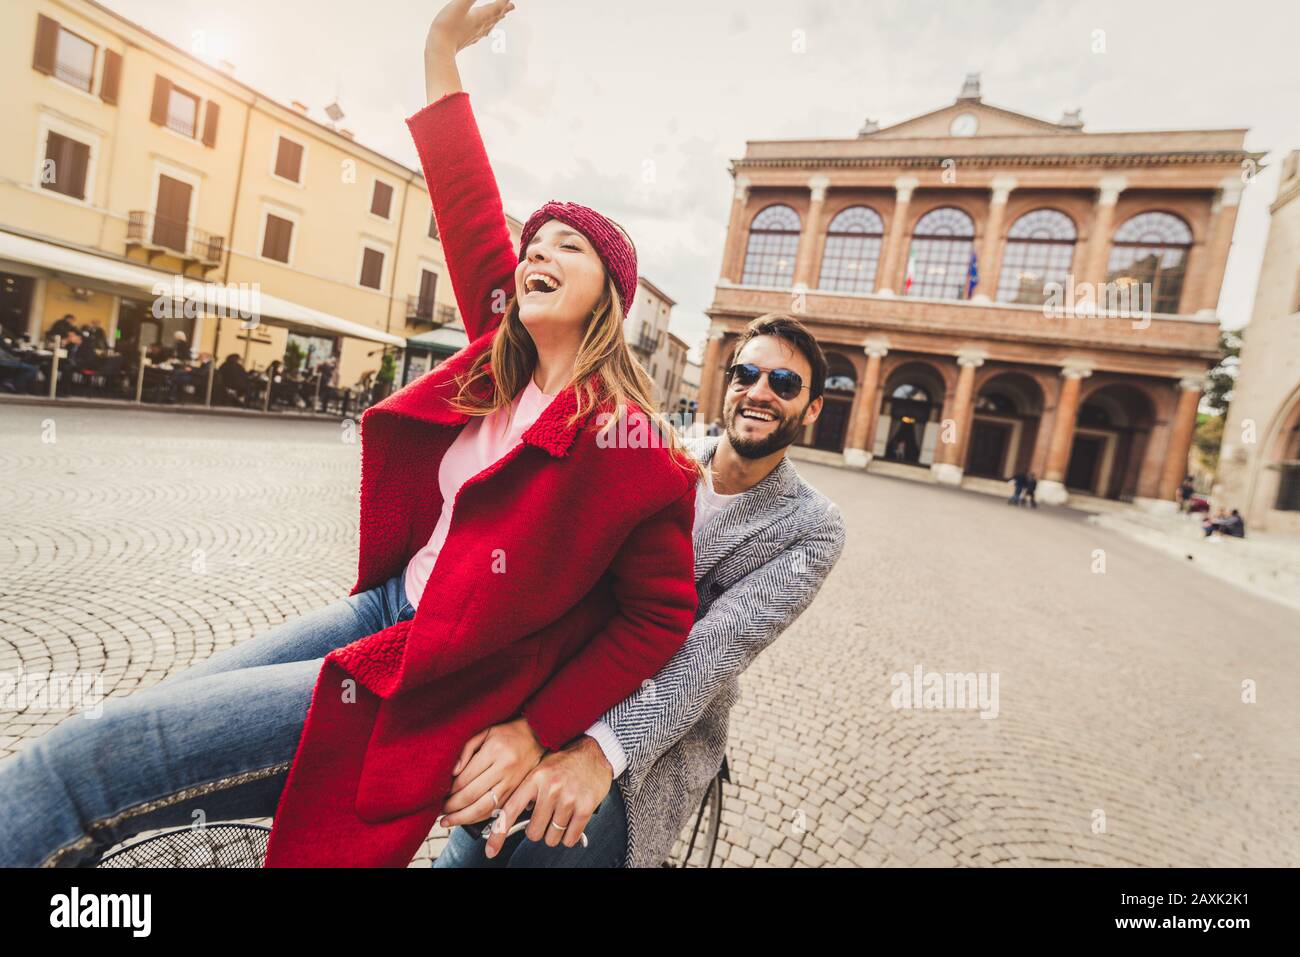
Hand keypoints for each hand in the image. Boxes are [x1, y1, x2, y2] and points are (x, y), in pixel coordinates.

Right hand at [426, 0, 515, 58]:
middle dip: (503, 9)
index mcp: (479, 17)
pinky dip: (486, 29)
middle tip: (512, 6)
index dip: (503, 1)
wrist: (439, 48)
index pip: (495, 7)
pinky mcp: (467, 40)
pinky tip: (484, 32)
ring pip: (489, 25)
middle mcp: (479, 26)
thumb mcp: (459, 5)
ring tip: (502, 16)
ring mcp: (474, 34)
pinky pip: (481, 33)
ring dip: (496, 19)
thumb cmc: (448, 26)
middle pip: (495, 16)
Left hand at [437, 717, 543, 827]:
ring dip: (464, 818)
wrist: (537, 736)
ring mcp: (513, 782)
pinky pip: (496, 810)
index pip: (465, 778)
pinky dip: (480, 818)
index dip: (449, 790)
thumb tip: (452, 773)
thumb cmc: (507, 733)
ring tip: (449, 821)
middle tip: (440, 812)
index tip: (439, 796)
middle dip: (453, 807)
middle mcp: (505, 769)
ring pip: (484, 808)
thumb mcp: (485, 731)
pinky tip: (467, 819)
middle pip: (473, 796)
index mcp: (494, 751)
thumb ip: (466, 749)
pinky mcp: (517, 791)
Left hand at [483, 735, 613, 858]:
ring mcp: (568, 798)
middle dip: (538, 830)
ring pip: (552, 838)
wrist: (595, 753)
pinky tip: (571, 821)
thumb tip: (508, 818)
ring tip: (560, 815)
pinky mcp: (585, 807)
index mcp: (535, 778)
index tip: (491, 850)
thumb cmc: (565, 764)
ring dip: (554, 833)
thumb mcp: (540, 770)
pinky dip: (568, 836)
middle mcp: (550, 788)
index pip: (510, 811)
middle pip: (533, 832)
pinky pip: (569, 838)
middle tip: (546, 817)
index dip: (498, 834)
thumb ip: (525, 792)